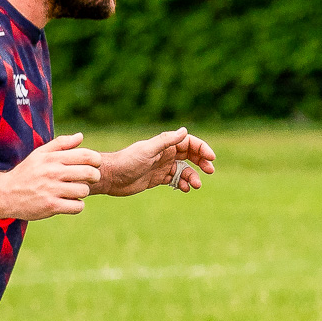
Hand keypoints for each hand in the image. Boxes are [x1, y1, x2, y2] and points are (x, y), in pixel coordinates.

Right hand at [0, 133, 103, 219]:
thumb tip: (81, 136)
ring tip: (74, 191)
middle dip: (95, 177)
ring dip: (83, 192)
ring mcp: (52, 190)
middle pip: (90, 173)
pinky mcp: (51, 206)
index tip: (94, 165)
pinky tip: (69, 202)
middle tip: (90, 179)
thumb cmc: (27, 173)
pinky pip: (78, 206)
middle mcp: (52, 172)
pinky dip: (77, 206)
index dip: (96, 160)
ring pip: (84, 191)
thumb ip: (61, 144)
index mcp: (52, 158)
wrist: (5, 194)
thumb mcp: (39, 154)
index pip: (86, 155)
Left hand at [98, 127, 216, 197]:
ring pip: (184, 170)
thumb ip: (166, 141)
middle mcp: (165, 154)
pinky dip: (182, 184)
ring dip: (192, 177)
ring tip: (195, 185)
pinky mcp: (158, 178)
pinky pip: (175, 180)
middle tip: (209, 171)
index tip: (211, 158)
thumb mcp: (148, 150)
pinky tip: (184, 189)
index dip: (202, 148)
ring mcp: (162, 166)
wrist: (110, 177)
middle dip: (202, 162)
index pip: (189, 143)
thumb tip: (184, 131)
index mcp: (164, 145)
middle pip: (190, 155)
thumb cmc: (127, 161)